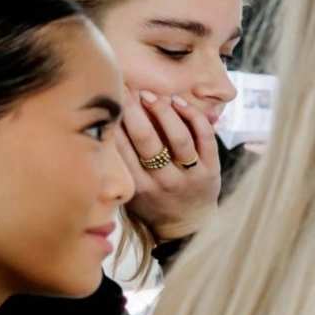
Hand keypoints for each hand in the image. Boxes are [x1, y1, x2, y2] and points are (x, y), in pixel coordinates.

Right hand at [115, 91, 220, 243]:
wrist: (188, 225)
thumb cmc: (153, 203)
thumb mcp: (131, 192)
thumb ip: (120, 167)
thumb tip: (102, 128)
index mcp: (139, 187)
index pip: (122, 151)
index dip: (114, 123)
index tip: (108, 101)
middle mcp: (164, 181)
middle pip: (147, 140)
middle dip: (134, 111)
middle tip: (126, 89)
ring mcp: (190, 175)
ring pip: (178, 137)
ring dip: (163, 112)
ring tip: (151, 95)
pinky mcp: (211, 169)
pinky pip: (205, 137)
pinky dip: (193, 117)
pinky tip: (179, 102)